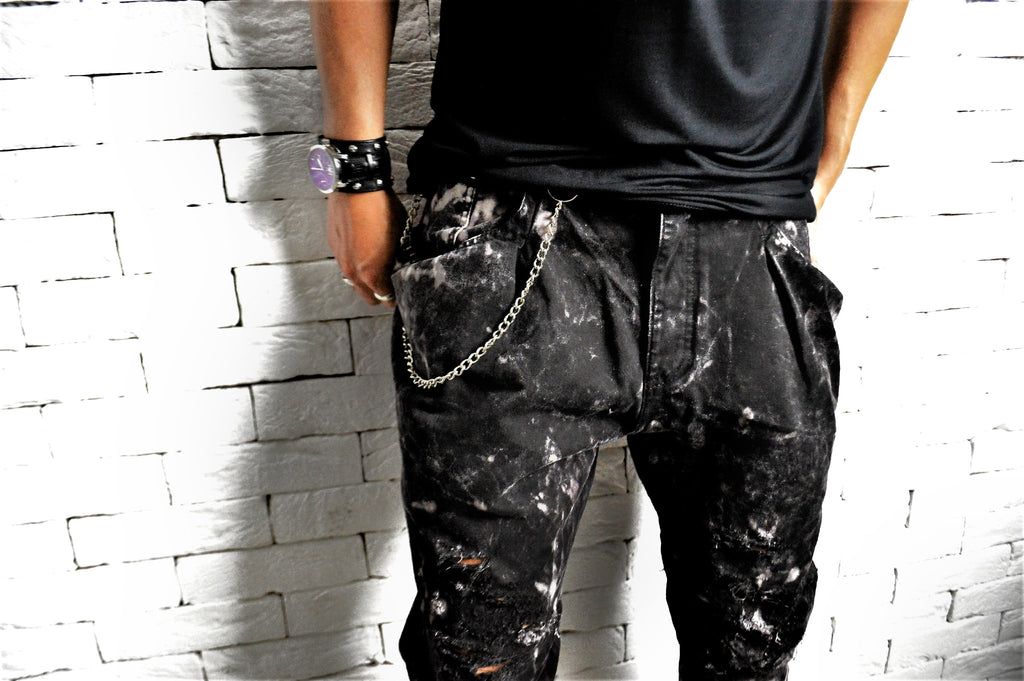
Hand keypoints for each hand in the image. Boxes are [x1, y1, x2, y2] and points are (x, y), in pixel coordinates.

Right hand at [325, 189, 405, 307]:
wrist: (357, 186)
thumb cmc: (383, 209)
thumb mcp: (401, 237)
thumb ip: (398, 259)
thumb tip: (400, 266)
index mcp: (371, 274)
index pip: (386, 299)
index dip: (397, 296)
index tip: (403, 291)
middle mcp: (353, 272)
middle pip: (369, 297)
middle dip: (381, 293)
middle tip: (392, 282)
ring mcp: (341, 259)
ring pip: (354, 282)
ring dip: (366, 280)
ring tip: (378, 267)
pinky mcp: (334, 246)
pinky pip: (346, 264)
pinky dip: (355, 263)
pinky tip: (364, 250)